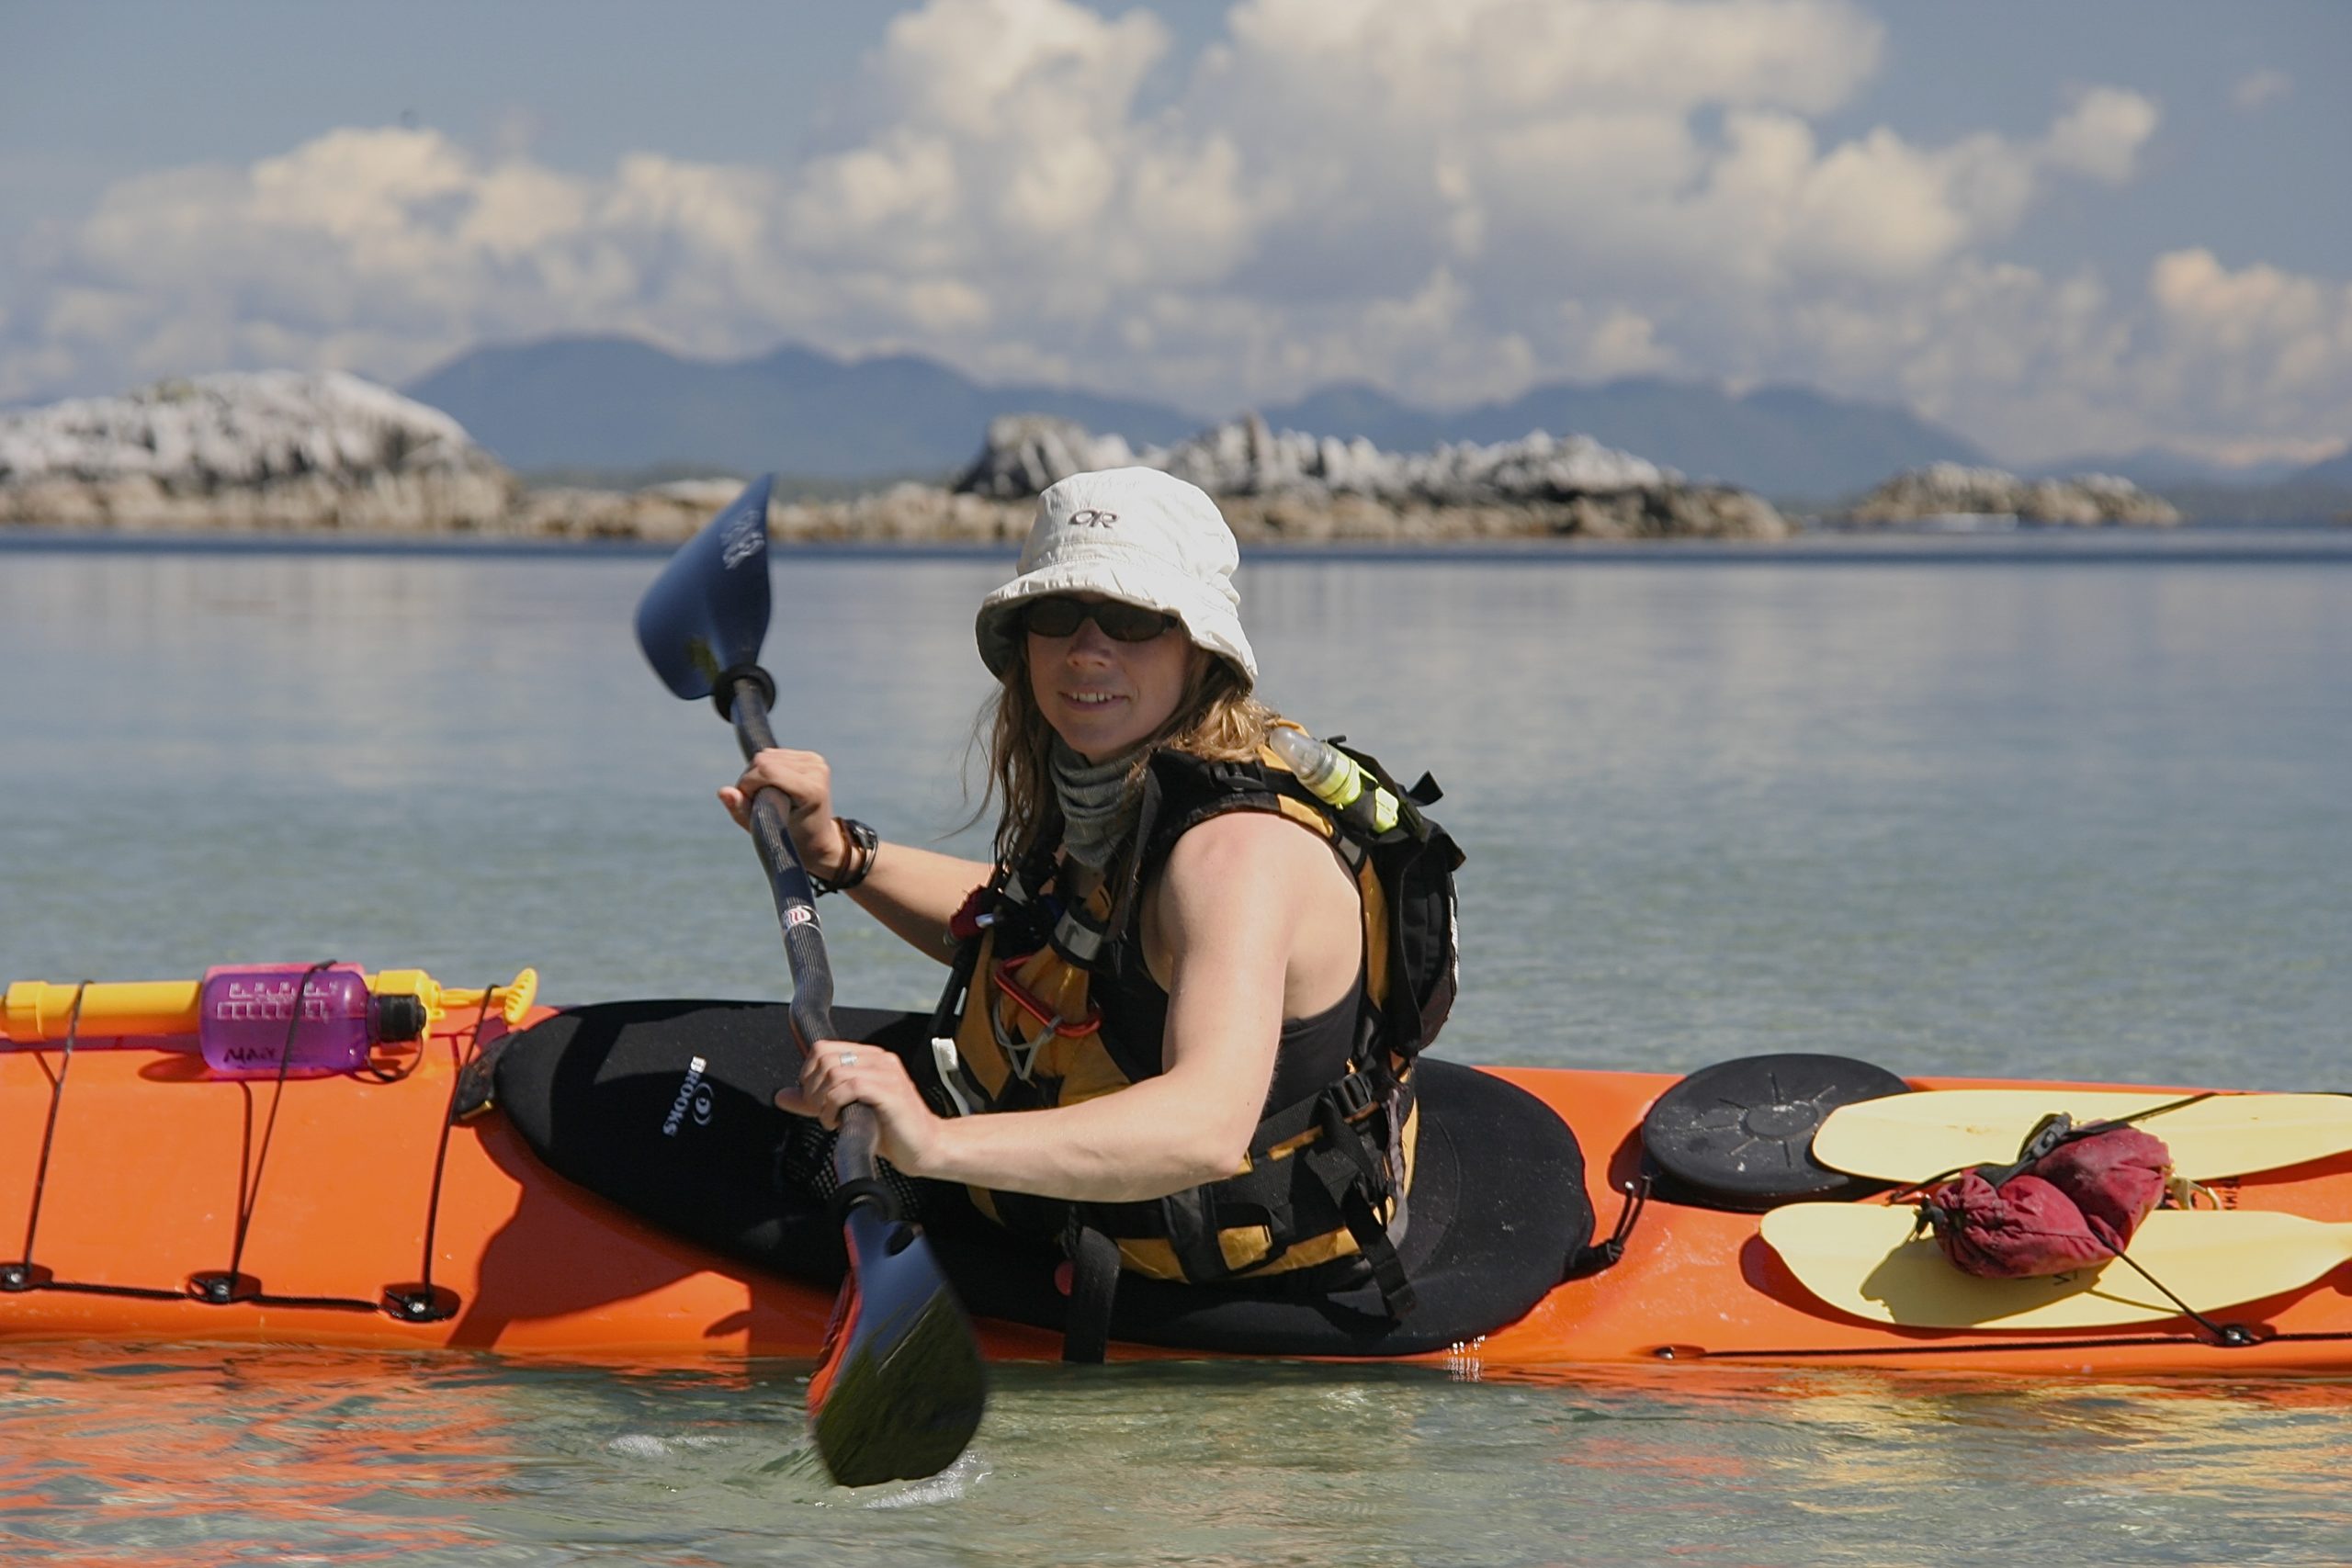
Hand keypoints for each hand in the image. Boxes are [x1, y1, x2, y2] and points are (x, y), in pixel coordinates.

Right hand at [719, 748, 851, 878]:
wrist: (819, 840)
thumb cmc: (790, 840)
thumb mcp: (763, 830)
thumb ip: (741, 810)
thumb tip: (722, 791)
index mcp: (811, 790)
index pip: (767, 771)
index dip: (748, 784)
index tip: (749, 803)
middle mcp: (816, 770)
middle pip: (764, 759)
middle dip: (750, 779)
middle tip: (757, 802)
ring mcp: (816, 761)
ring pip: (767, 755)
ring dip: (756, 774)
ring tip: (766, 796)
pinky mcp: (811, 757)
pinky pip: (775, 754)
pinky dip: (766, 769)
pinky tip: (774, 786)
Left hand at [776, 1040, 944, 1175]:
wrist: (927, 1148)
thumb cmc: (892, 1131)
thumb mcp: (846, 1111)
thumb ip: (816, 1101)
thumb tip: (782, 1096)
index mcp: (871, 1059)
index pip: (824, 1048)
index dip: (808, 1073)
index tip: (812, 1099)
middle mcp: (880, 1060)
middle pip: (825, 1058)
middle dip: (812, 1088)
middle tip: (819, 1111)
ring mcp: (887, 1074)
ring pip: (835, 1072)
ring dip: (822, 1100)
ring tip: (830, 1119)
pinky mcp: (891, 1092)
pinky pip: (850, 1087)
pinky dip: (834, 1106)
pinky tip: (838, 1121)